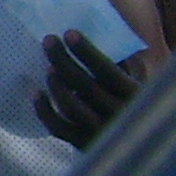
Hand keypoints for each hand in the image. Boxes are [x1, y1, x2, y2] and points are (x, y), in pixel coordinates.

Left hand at [34, 30, 145, 147]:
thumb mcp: (138, 80)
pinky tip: (36, 93)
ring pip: (71, 107)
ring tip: (48, 67)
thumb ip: (124, 61)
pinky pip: (58, 128)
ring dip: (56, 85)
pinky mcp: (83, 144)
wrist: (139, 143)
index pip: (108, 71)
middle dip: (63, 60)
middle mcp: (118, 115)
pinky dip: (44, 110)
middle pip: (85, 86)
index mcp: (135, 95)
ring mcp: (100, 132)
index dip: (87, 52)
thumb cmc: (133, 100)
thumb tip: (103, 31)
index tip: (69, 32)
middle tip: (48, 40)